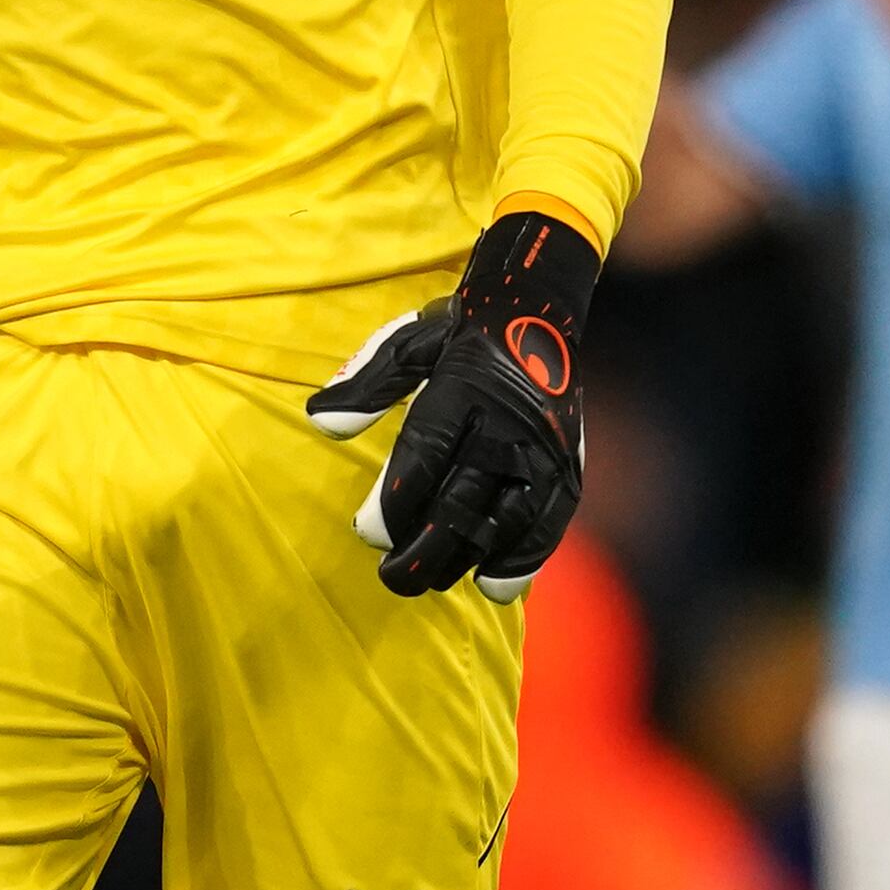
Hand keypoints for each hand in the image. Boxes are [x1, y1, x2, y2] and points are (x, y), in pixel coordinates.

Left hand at [304, 210, 601, 601]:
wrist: (538, 306)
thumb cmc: (460, 329)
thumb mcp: (407, 342)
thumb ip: (365, 384)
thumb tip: (321, 422)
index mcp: (462, 390)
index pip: (425, 457)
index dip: (395, 503)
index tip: (369, 533)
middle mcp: (505, 423)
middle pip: (462, 500)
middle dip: (424, 549)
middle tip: (392, 577)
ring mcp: (541, 448)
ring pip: (504, 520)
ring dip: (466, 558)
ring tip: (431, 580)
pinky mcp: (568, 464)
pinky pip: (549, 522)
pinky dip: (524, 559)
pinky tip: (494, 584)